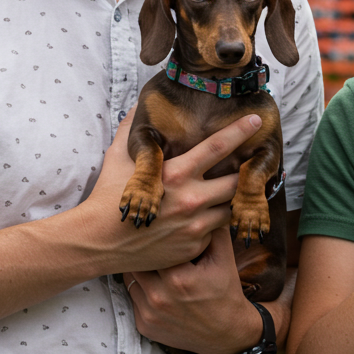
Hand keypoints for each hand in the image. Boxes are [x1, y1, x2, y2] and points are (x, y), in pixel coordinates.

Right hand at [75, 109, 262, 274]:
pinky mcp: (194, 246)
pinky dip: (211, 224)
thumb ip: (132, 129)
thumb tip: (136, 106)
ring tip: (220, 195)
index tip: (257, 121)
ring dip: (228, 201)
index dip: (241, 131)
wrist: (97, 243)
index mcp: (177, 173)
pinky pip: (215, 232)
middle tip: (244, 167)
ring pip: (231, 208)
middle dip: (243, 173)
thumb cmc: (107, 197)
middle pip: (237, 181)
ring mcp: (195, 226)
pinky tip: (198, 220)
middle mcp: (191, 199)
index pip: (218, 146)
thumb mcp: (118, 157)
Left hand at [125, 230, 264, 353]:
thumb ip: (212, 229)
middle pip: (138, 262)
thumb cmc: (225, 291)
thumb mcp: (224, 257)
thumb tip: (203, 204)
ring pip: (130, 279)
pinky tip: (154, 284)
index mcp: (178, 277)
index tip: (159, 229)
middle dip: (144, 252)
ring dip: (139, 270)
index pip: (154, 246)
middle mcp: (159, 298)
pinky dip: (141, 289)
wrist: (226, 333)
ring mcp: (149, 314)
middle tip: (149, 243)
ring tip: (150, 261)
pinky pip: (132, 299)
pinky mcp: (144, 326)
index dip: (157, 237)